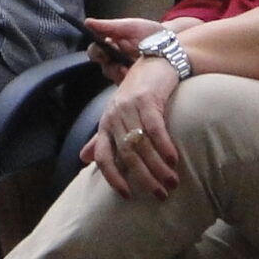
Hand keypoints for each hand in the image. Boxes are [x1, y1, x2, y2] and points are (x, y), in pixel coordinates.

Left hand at [79, 59, 182, 197]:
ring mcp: (129, 107)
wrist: (155, 62)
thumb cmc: (137, 92)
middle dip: (144, 178)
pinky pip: (155, 128)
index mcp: (105, 123)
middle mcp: (114, 116)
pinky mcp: (147, 99)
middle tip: (161, 194)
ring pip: (141, 144)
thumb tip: (83, 159)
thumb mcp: (117, 115)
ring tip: (172, 182)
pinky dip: (164, 146)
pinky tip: (174, 160)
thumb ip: (103, 138)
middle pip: (126, 155)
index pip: (103, 157)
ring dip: (158, 167)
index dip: (113, 178)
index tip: (127, 196)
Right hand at [81, 16, 162, 80]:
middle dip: (109, 66)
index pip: (96, 50)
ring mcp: (126, 72)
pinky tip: (137, 78)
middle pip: (103, 65)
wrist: (174, 46)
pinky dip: (129, 84)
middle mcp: (116, 59)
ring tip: (128, 72)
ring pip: (114, 77)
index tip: (103, 50)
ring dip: (119, 75)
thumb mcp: (131, 27)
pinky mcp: (135, 84)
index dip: (97, 51)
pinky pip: (126, 88)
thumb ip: (109, 26)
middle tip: (118, 65)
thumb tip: (87, 22)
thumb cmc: (152, 33)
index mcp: (113, 45)